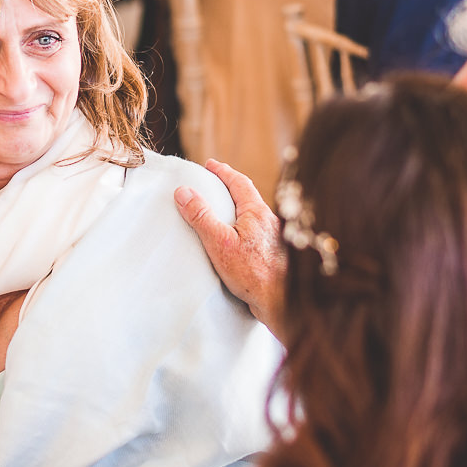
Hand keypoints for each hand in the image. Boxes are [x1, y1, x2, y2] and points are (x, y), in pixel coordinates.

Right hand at [173, 159, 283, 331]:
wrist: (282, 302)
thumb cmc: (253, 274)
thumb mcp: (219, 243)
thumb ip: (201, 217)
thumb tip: (184, 192)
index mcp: (257, 212)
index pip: (239, 182)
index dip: (223, 172)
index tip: (210, 165)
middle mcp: (270, 221)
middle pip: (249, 197)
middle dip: (231, 187)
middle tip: (215, 184)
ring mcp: (275, 238)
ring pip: (254, 215)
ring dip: (239, 208)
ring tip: (223, 211)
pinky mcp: (275, 255)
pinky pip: (257, 232)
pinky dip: (244, 227)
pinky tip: (238, 240)